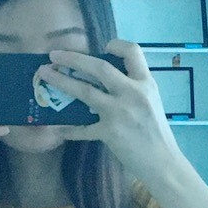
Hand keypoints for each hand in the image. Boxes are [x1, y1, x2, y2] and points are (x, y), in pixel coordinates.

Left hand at [37, 40, 181, 181]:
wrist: (163, 163)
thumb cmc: (157, 133)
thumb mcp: (151, 102)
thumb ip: (133, 88)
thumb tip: (106, 79)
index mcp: (146, 83)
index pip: (133, 51)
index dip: (117, 45)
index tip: (103, 46)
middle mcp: (133, 93)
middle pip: (100, 66)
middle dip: (73, 58)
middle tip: (54, 55)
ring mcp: (120, 112)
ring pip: (84, 90)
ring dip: (61, 81)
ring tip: (45, 75)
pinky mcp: (109, 132)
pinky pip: (82, 128)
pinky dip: (68, 129)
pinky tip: (58, 128)